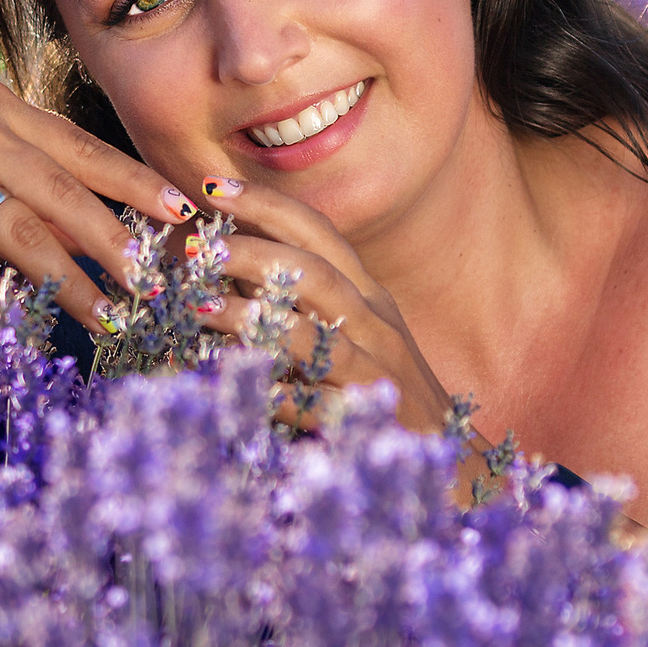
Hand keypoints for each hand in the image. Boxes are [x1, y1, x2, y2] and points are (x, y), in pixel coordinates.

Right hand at [0, 80, 199, 331]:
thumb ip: (9, 161)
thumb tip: (86, 215)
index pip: (79, 145)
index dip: (136, 182)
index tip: (183, 212)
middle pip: (64, 197)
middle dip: (119, 245)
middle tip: (159, 283)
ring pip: (27, 243)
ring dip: (75, 289)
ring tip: (111, 320)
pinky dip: (3, 306)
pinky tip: (30, 328)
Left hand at [184, 177, 526, 504]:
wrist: (448, 460)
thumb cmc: (382, 388)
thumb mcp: (350, 333)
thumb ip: (300, 300)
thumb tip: (229, 263)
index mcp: (368, 295)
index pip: (319, 233)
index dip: (267, 205)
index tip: (214, 186)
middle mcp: (375, 325)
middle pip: (315, 273)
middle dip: (253, 254)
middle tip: (199, 248)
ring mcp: (374, 372)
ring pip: (312, 335)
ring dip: (251, 318)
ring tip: (200, 307)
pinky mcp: (366, 421)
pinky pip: (314, 403)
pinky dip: (274, 392)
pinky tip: (234, 383)